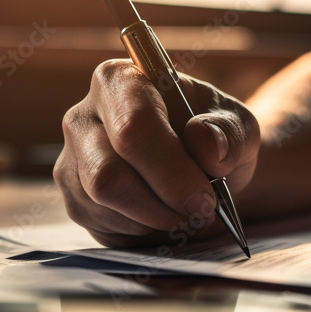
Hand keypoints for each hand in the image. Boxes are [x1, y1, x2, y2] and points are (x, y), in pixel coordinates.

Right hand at [54, 60, 259, 246]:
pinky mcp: (74, 198)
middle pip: (108, 174)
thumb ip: (228, 133)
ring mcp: (72, 159)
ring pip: (104, 205)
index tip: (205, 197)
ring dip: (156, 219)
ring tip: (187, 212)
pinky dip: (143, 230)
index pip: (133, 127)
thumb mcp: (238, 127)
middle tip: (201, 212)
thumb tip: (206, 145)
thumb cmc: (215, 138)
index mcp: (122, 81)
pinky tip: (163, 214)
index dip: (171, 170)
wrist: (202, 167)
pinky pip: (103, 225)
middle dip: (162, 203)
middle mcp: (83, 116)